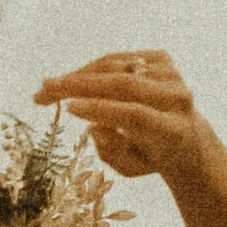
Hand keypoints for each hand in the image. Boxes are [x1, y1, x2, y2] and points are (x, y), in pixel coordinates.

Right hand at [33, 52, 204, 180]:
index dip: (100, 109)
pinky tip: (72, 79)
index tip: (67, 109)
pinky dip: (92, 68)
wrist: (183, 135)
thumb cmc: (149, 156)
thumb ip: (112, 151)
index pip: (134, 114)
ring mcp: (172, 75)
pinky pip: (119, 59)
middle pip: (124, 84)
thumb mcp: (130, 167)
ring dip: (79, 76)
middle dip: (80, 86)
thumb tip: (95, 126)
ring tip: (50, 87)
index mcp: (172, 130)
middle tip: (43, 92)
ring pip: (117, 67)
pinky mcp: (163, 59)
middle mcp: (177, 98)